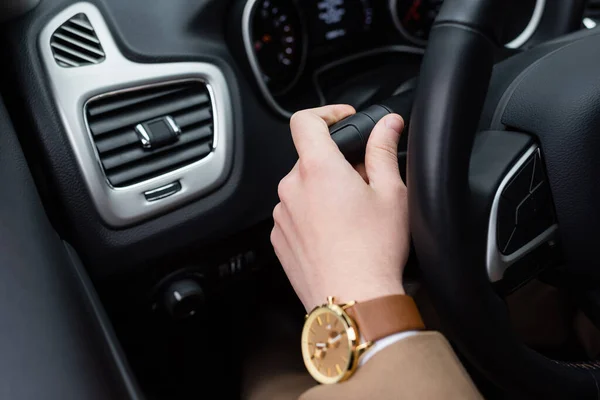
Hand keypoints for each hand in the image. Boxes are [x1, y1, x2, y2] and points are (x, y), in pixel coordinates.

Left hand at [271, 105, 409, 310]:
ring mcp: (282, 215)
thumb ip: (384, 150)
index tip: (343, 121)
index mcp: (318, 169)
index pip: (305, 120)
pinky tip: (336, 235)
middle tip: (364, 184)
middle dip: (336, 164)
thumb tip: (388, 124)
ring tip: (352, 216)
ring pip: (303, 188)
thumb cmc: (374, 252)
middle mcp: (292, 188)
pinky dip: (312, 215)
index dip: (326, 113)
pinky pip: (295, 213)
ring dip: (324, 191)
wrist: (353, 301)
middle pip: (310, 158)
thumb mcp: (392, 194)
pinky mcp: (279, 238)